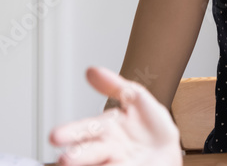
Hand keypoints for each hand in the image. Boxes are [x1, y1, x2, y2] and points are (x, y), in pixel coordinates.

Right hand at [49, 66, 182, 165]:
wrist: (172, 150)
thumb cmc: (152, 126)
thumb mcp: (136, 98)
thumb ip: (114, 85)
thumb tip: (90, 70)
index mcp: (106, 128)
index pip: (85, 129)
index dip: (70, 133)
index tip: (54, 137)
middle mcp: (107, 148)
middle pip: (88, 152)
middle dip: (77, 156)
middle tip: (64, 160)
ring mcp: (116, 163)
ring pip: (98, 165)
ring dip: (86, 165)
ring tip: (74, 165)